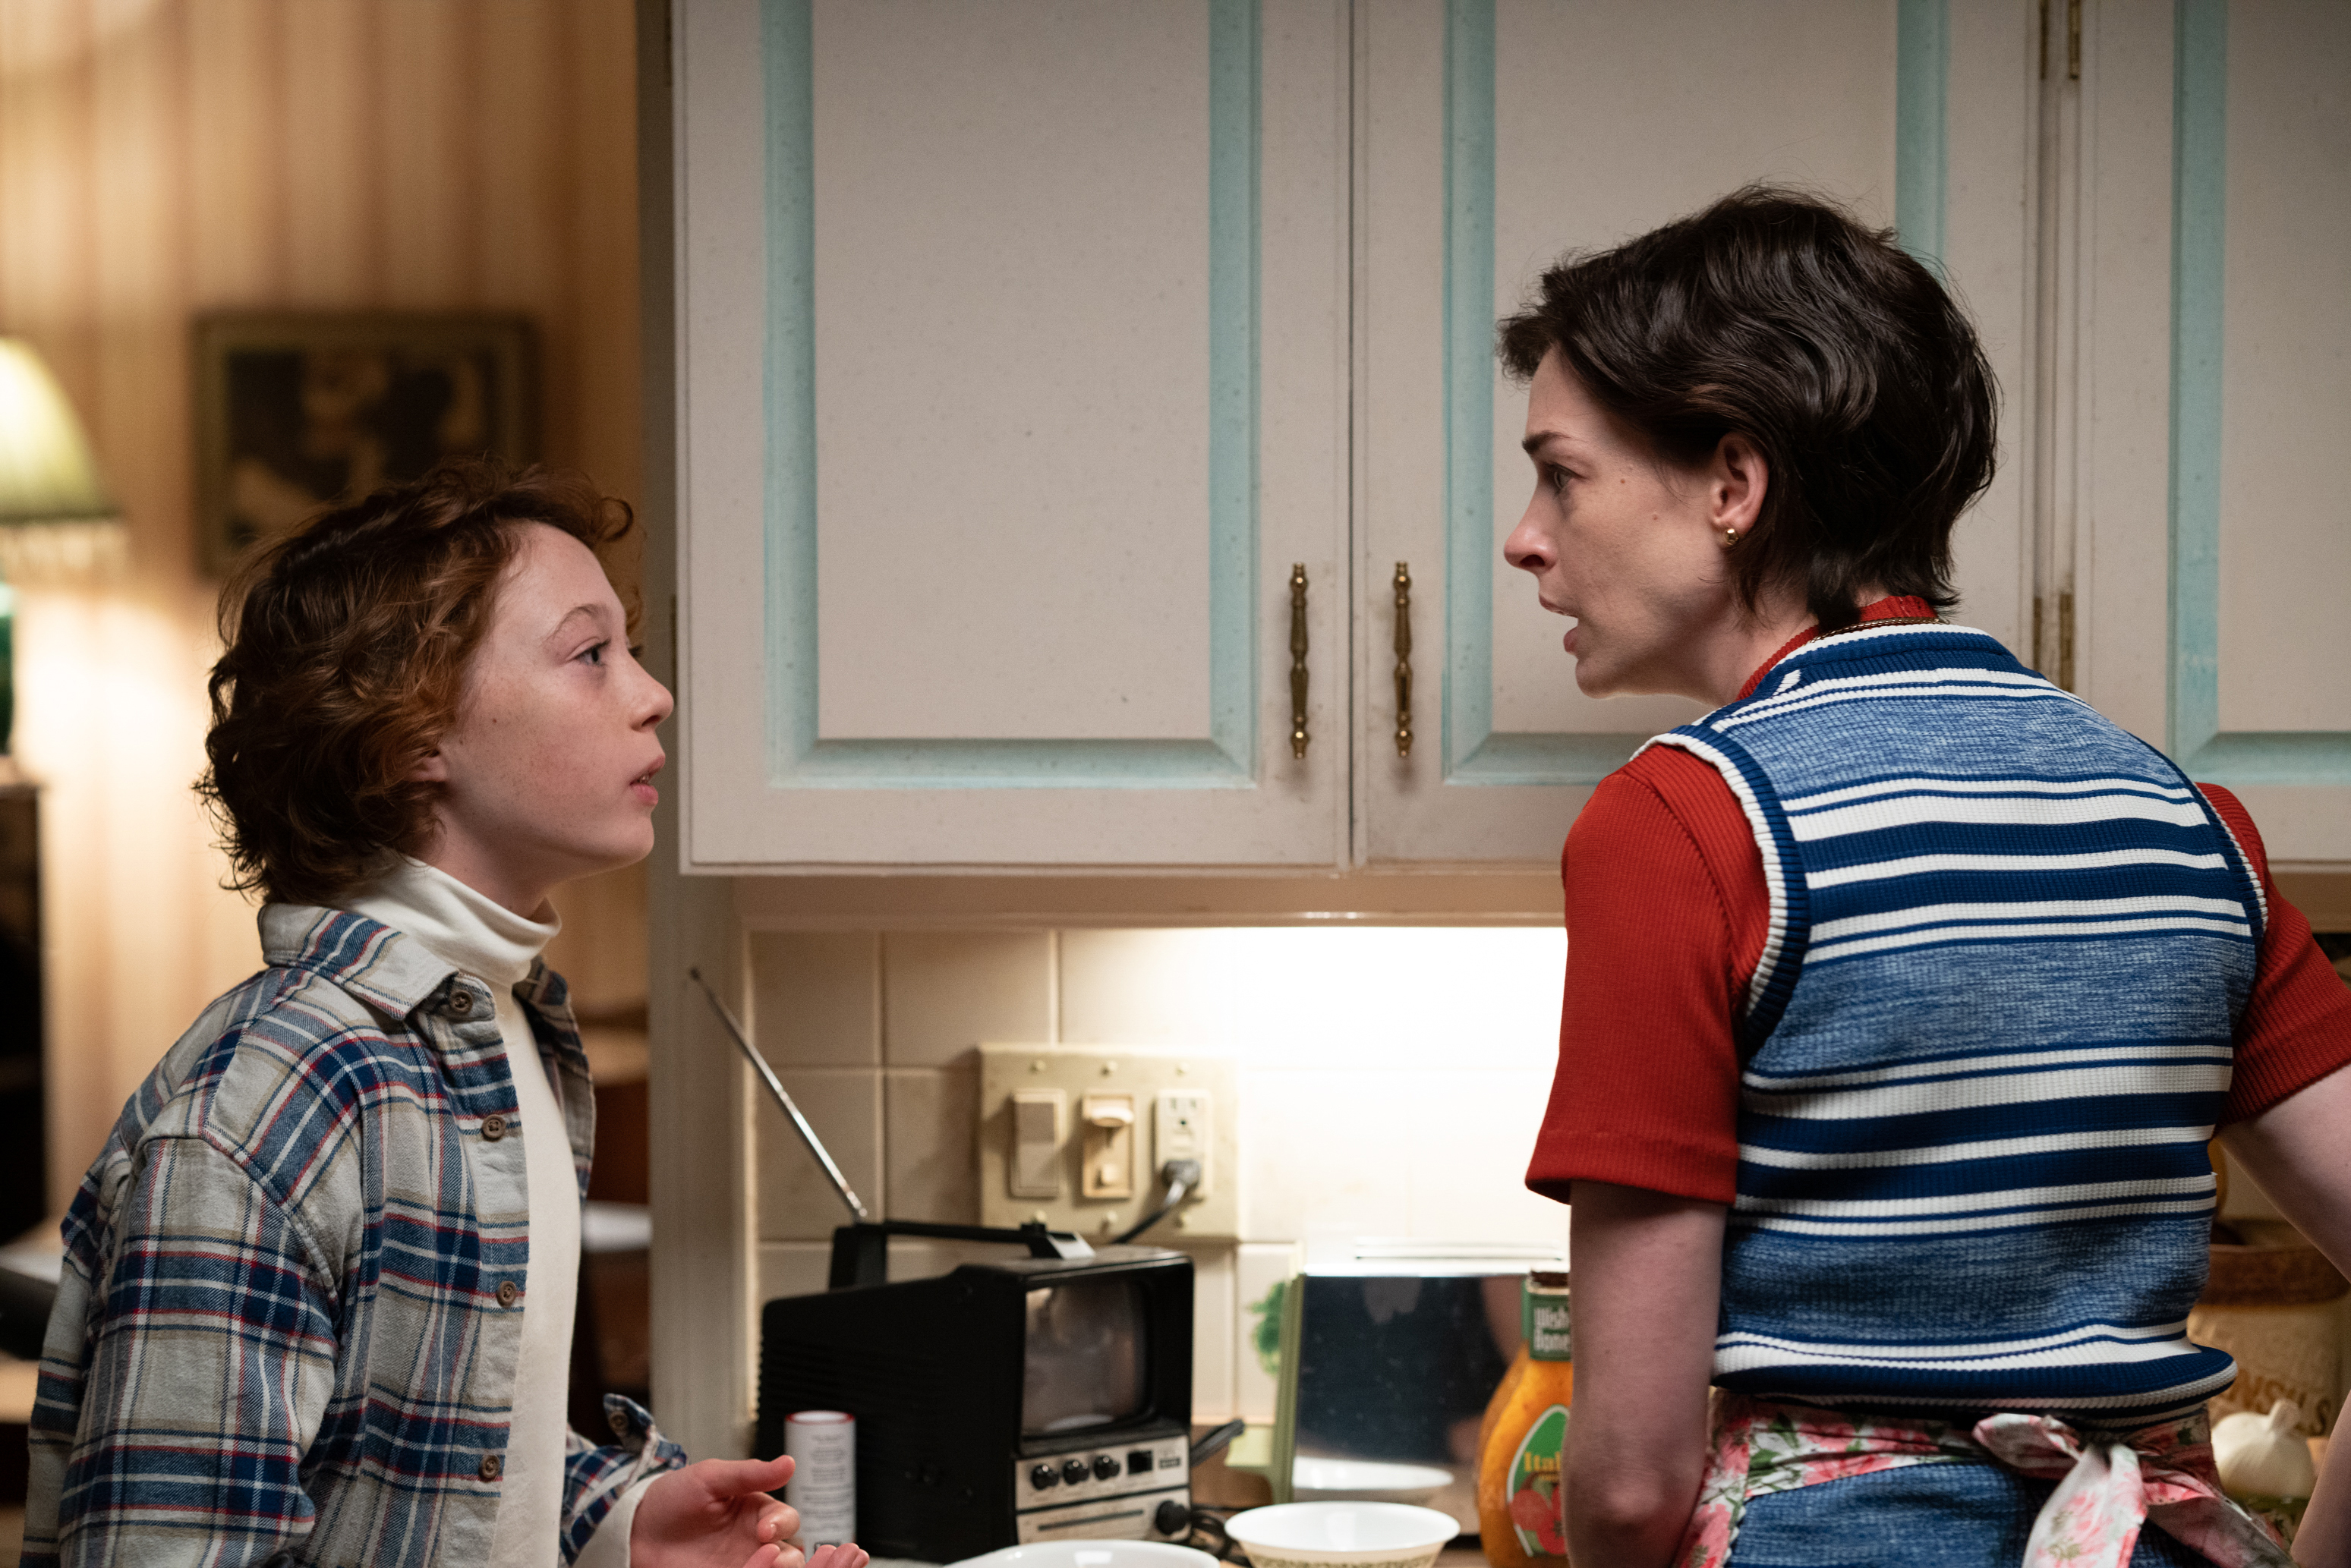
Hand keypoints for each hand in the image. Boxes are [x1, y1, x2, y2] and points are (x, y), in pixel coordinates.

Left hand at [630, 1453, 874, 1567]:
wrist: (635, 1531)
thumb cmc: (672, 1498)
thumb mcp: (711, 1477)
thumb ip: (751, 1473)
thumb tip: (790, 1462)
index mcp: (756, 1512)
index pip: (787, 1520)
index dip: (782, 1524)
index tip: (763, 1529)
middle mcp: (753, 1542)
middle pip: (791, 1554)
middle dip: (788, 1558)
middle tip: (768, 1556)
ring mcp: (740, 1563)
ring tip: (759, 1567)